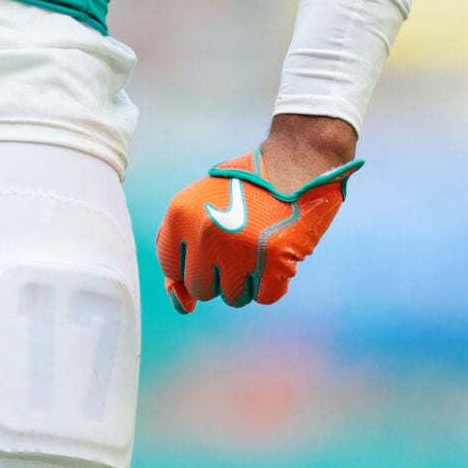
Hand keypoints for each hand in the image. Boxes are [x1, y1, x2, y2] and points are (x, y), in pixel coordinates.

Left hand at [155, 115, 360, 313]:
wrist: (297, 160)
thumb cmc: (247, 187)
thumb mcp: (203, 204)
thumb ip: (183, 250)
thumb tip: (182, 306)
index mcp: (181, 214)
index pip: (171, 268)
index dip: (193, 263)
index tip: (211, 247)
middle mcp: (205, 234)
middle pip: (201, 288)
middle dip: (220, 274)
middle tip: (239, 244)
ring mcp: (239, 250)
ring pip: (233, 297)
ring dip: (247, 279)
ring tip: (260, 244)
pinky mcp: (275, 262)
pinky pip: (266, 297)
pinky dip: (275, 281)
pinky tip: (279, 251)